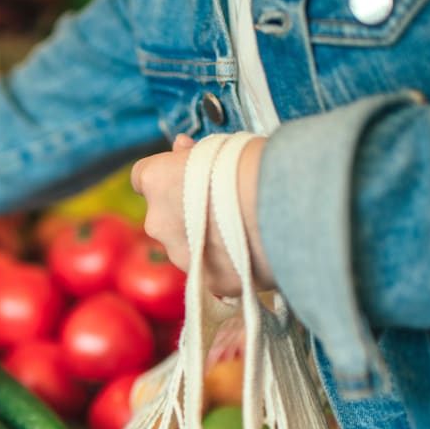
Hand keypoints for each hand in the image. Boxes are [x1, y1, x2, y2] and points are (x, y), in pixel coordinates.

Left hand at [130, 133, 273, 296]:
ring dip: (207, 240)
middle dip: (187, 212)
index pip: (143, 178)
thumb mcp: (221, 146)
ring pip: (187, 247)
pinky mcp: (209, 282)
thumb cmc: (256, 167)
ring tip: (245, 228)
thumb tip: (182, 148)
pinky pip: (214, 271)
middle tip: (224, 204)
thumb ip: (192, 154)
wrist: (286, 208)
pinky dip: (228, 264)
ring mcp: (181, 256)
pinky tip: (254, 251)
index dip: (165, 177)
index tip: (183, 175)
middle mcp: (159, 222)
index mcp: (157, 181)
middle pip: (166, 217)